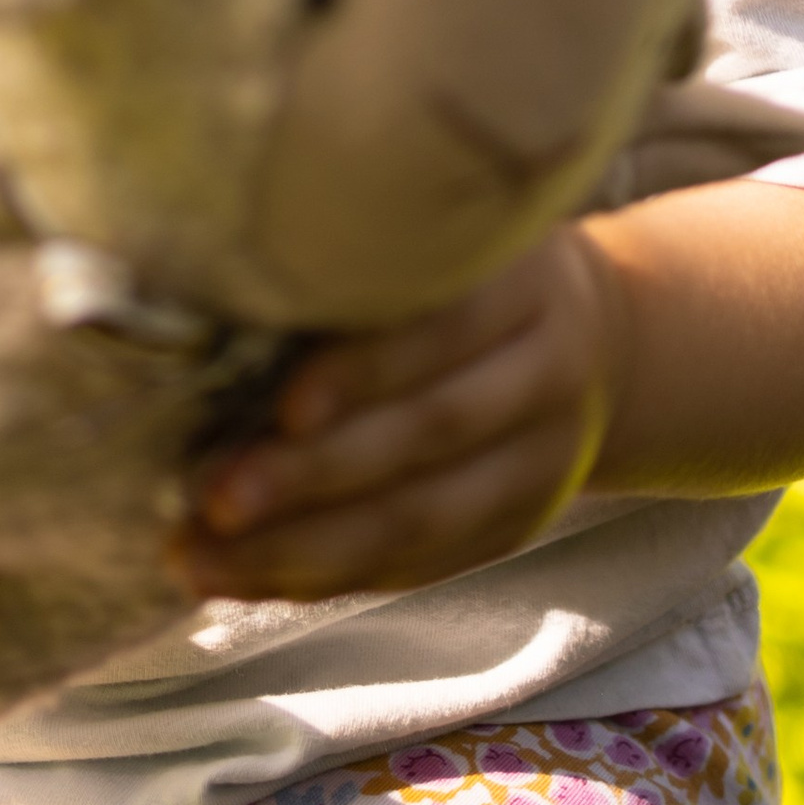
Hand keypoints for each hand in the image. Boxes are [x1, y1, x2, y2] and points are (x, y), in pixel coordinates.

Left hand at [167, 229, 622, 603]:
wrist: (600, 336)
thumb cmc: (468, 262)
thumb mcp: (444, 225)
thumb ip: (358, 247)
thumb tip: (205, 279)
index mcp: (524, 278)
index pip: (448, 328)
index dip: (366, 370)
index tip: (282, 407)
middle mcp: (547, 370)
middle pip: (431, 432)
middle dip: (314, 475)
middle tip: (213, 498)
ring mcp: (543, 461)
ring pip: (424, 520)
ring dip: (303, 550)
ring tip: (203, 559)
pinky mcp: (516, 525)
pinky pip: (418, 565)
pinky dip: (327, 577)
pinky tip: (247, 579)